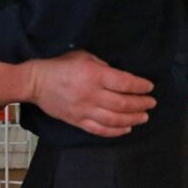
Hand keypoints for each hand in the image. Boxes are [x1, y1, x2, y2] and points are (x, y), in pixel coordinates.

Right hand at [26, 50, 156, 136]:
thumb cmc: (61, 65)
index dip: (140, 86)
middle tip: (151, 103)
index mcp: (94, 75)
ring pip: (114, 119)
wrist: (35, 82)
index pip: (124, 83)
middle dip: (141, 104)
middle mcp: (91, 94)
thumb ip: (104, 66)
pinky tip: (127, 128)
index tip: (149, 87)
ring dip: (132, 119)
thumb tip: (121, 77)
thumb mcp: (85, 56)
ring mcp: (84, 110)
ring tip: (144, 117)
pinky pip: (99, 130)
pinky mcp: (77, 121)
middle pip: (122, 103)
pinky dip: (115, 131)